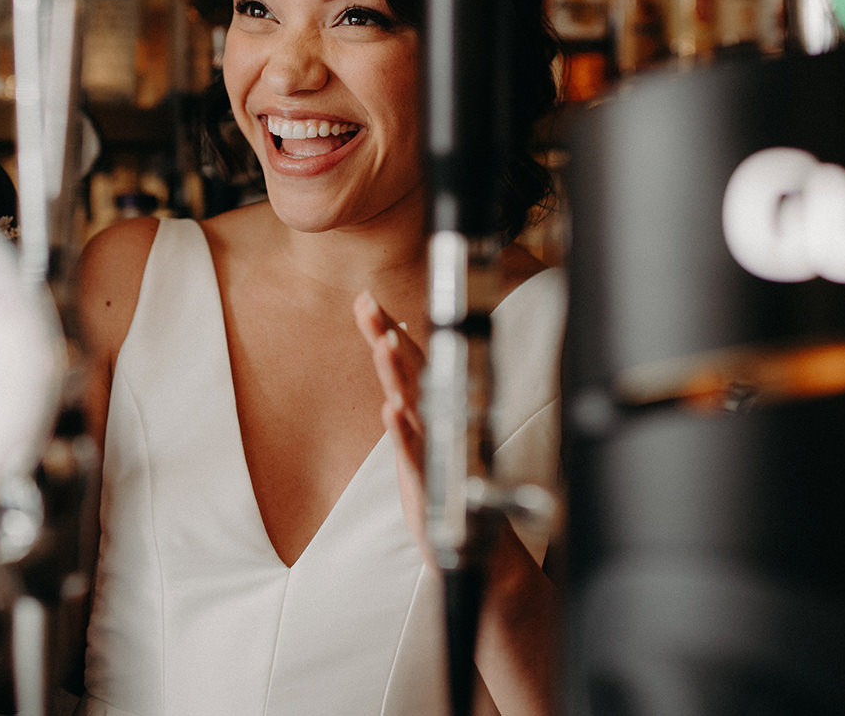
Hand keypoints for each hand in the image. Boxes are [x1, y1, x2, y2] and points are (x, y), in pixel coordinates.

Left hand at [354, 292, 433, 564]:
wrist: (478, 543)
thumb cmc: (448, 483)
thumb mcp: (420, 437)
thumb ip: (406, 397)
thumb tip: (389, 358)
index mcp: (432, 408)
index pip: (408, 361)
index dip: (386, 329)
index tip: (366, 299)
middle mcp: (437, 422)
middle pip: (411, 372)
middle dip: (388, 336)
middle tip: (369, 306)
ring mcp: (435, 450)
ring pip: (414, 404)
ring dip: (398, 374)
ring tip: (381, 343)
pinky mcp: (429, 482)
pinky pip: (415, 454)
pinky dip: (403, 431)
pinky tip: (390, 409)